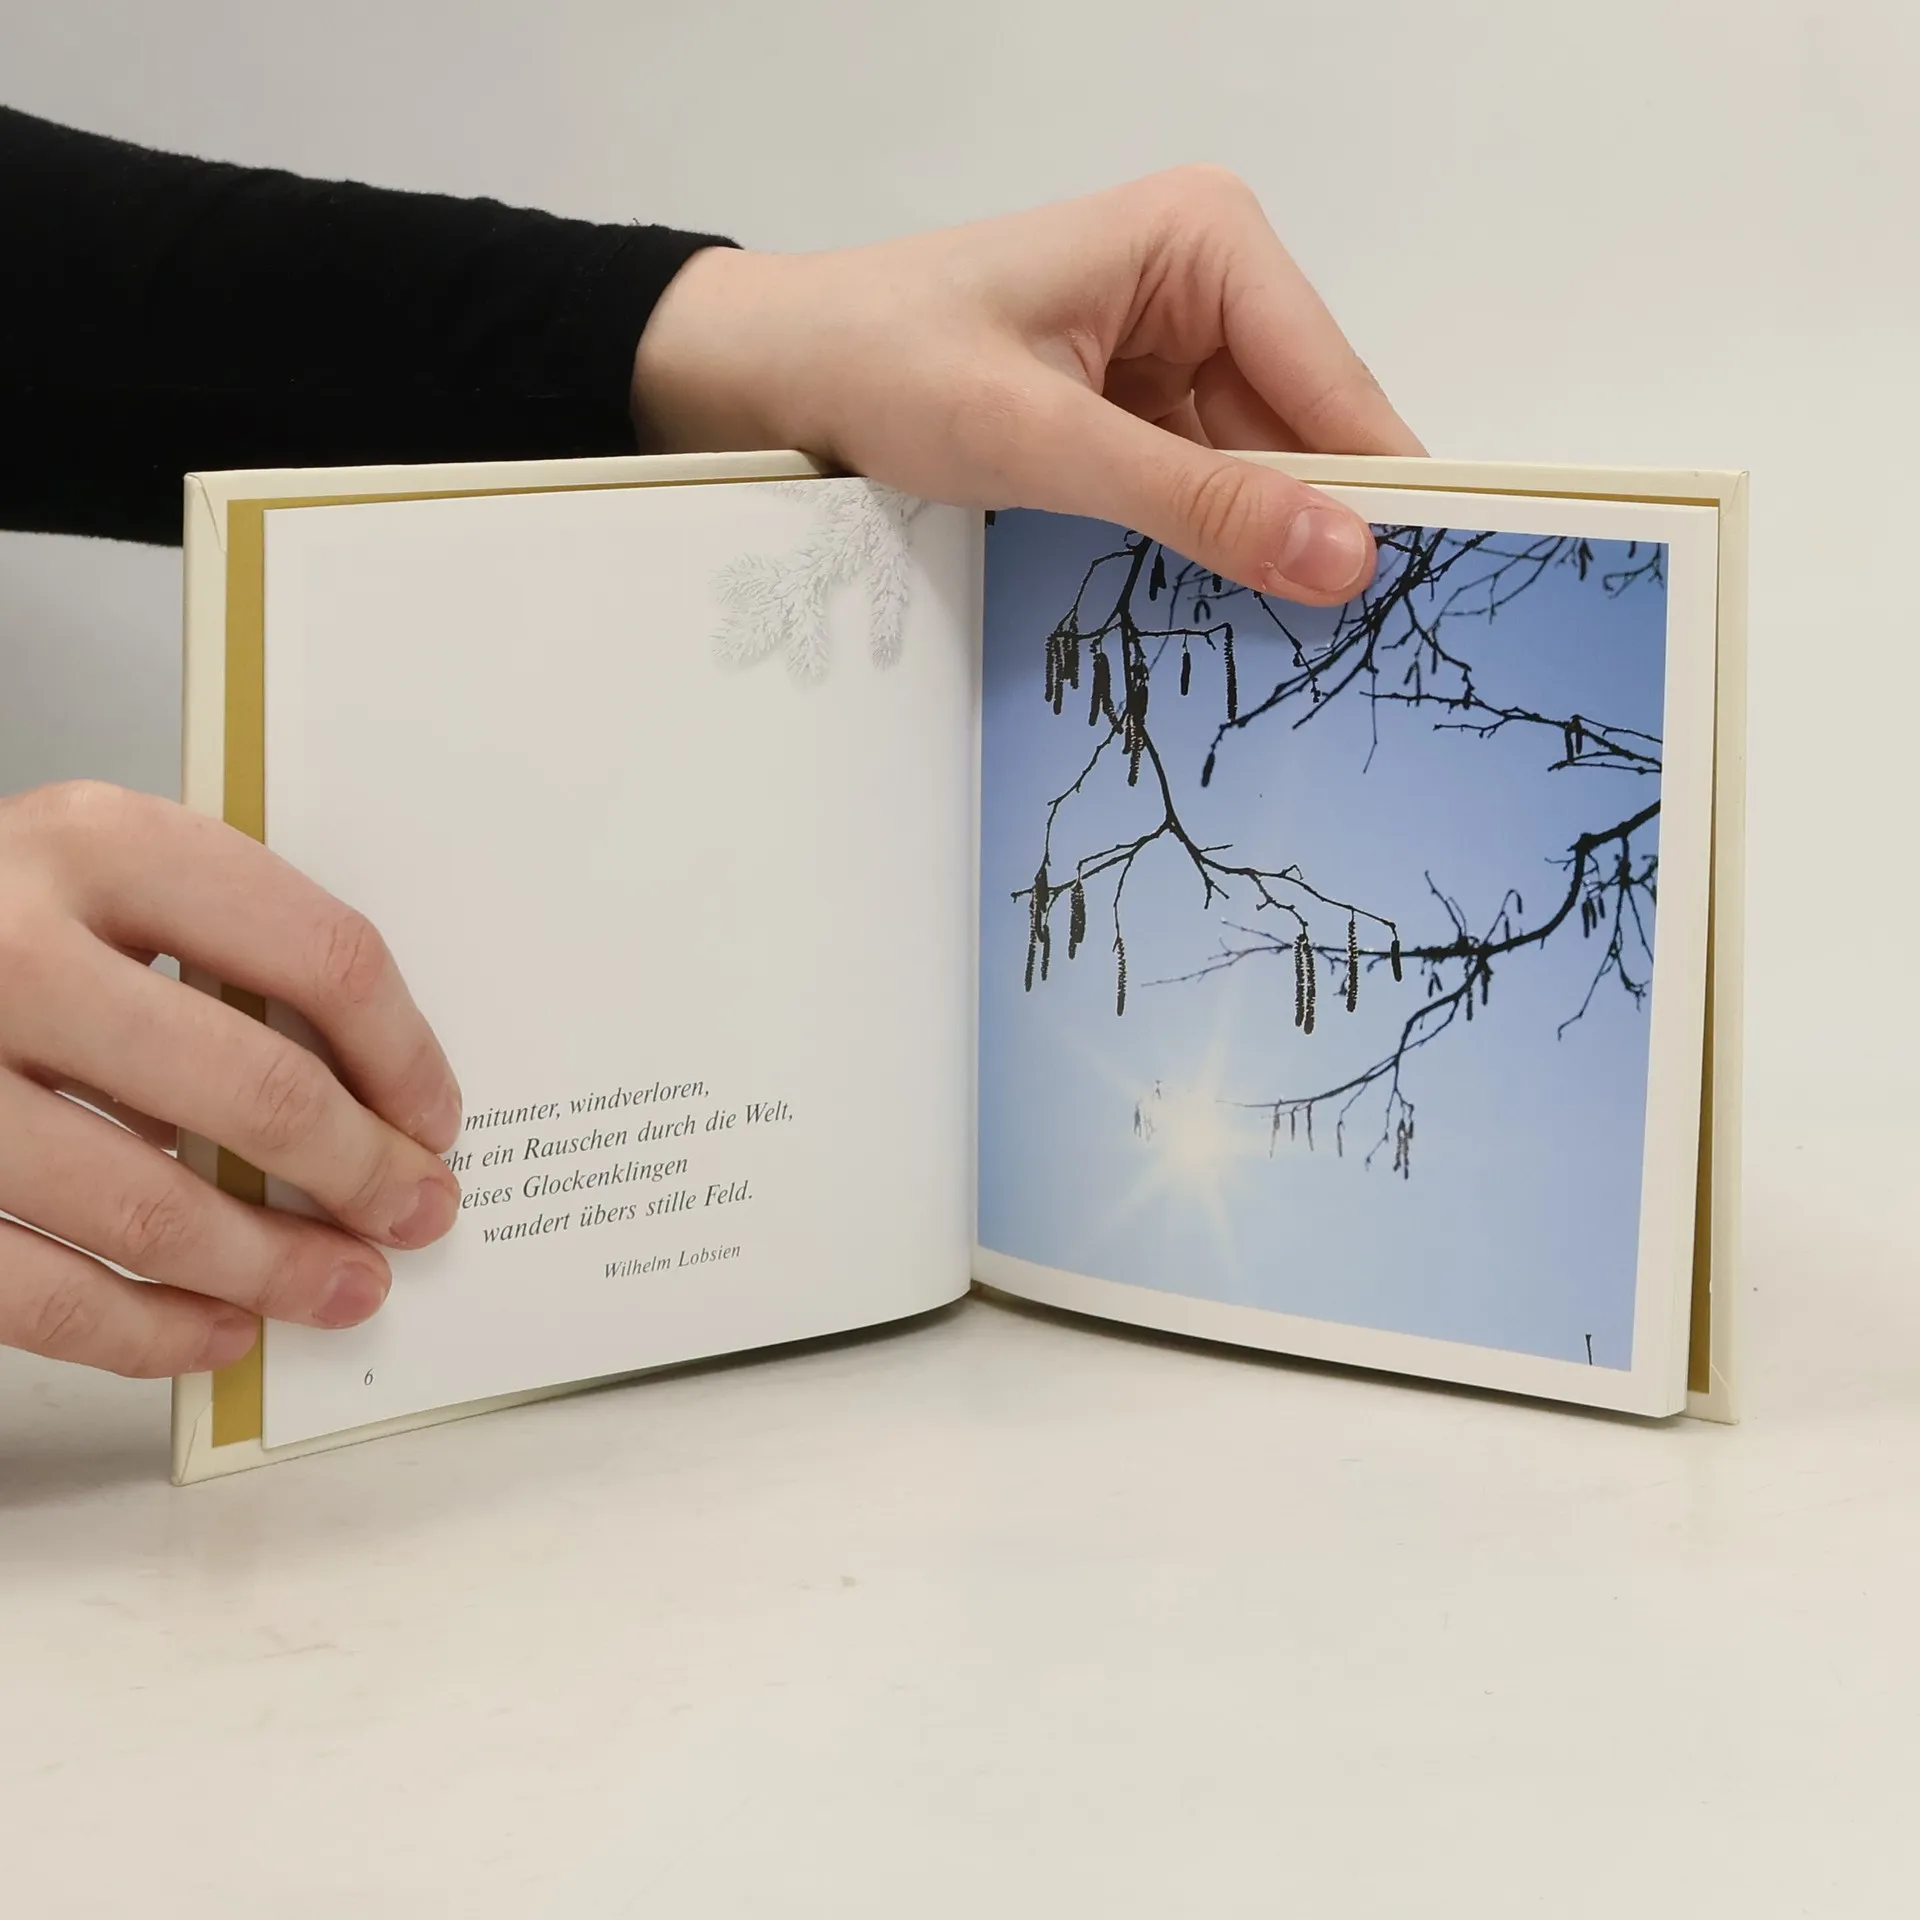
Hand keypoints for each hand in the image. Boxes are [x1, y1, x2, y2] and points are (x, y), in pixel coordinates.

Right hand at [0, 782, 461, 1376]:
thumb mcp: (97, 875)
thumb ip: (215, 947)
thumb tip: (365, 1095)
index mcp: (97, 844)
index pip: (321, 952)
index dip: (403, 1054)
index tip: (435, 1117)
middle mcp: (10, 948)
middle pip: (257, 1090)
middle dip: (363, 1174)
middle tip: (417, 1214)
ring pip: (151, 1209)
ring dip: (273, 1269)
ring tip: (344, 1288)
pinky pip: (36, 1294)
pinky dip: (145, 1331)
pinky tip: (214, 1331)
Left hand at [631, 166, 1423, 604]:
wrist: (781, 371)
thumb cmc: (883, 364)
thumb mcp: (1042, 442)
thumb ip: (1194, 501)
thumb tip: (1343, 559)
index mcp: (1207, 241)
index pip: (1335, 386)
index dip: (1377, 496)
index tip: (1413, 606)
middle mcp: (1212, 281)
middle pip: (1308, 433)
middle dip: (1313, 533)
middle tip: (1343, 656)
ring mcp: (1178, 346)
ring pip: (1262, 471)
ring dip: (1257, 551)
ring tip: (1276, 650)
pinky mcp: (1141, 404)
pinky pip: (1207, 485)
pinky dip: (1206, 547)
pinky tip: (1206, 610)